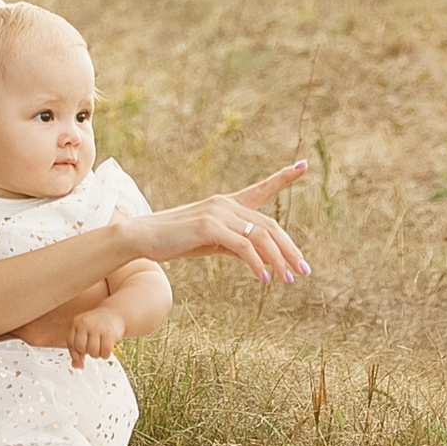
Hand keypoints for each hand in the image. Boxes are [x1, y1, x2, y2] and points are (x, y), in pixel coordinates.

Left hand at [63, 304, 123, 364]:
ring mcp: (97, 327)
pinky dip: (105, 355)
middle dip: (87, 352)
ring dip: (96, 354)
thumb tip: (77, 367)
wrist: (114, 313)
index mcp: (76, 322)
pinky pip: (105, 352)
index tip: (81, 356)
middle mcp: (85, 323)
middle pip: (80, 348)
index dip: (75, 353)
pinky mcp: (109, 333)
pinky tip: (106, 348)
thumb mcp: (83, 333)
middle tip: (92, 347)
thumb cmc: (96, 326)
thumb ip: (77, 350)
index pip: (71, 343)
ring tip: (100, 347)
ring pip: (92, 351)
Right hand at [150, 163, 310, 283]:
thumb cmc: (175, 240)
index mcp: (227, 204)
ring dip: (278, 260)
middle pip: (269, 224)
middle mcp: (225, 204)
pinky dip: (257, 262)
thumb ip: (234, 245)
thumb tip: (259, 258)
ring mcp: (217, 213)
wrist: (143, 237)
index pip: (261, 189)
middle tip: (303, 269)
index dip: (283, 177)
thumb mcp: (210, 243)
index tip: (304, 166)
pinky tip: (263, 278)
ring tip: (288, 279)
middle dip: (289, 248)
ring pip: (260, 236)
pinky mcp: (208, 226)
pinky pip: (243, 245)